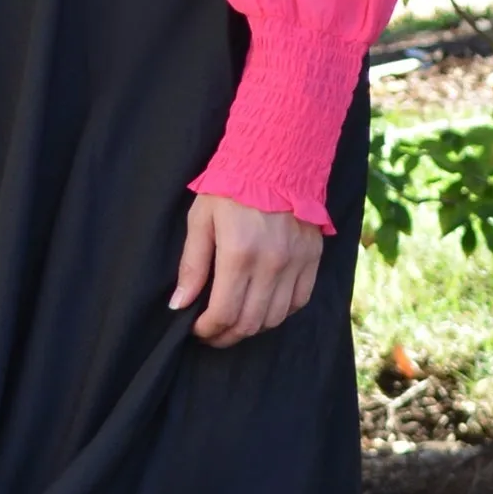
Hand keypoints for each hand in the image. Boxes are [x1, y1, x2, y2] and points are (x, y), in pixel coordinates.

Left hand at [172, 191, 321, 345]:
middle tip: (213, 333)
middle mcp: (271, 264)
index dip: (207, 330)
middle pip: (250, 322)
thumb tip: (180, 305)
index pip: (224, 313)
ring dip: (252, 328)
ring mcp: (296, 262)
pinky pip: (299, 301)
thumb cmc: (230, 188)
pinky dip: (280, 313)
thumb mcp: (201, 220)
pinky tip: (264, 308)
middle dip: (226, 335)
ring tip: (236, 322)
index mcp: (239, 254)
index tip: (197, 329)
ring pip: (275, 318)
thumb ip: (192, 266)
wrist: (275, 158)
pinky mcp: (312, 258)